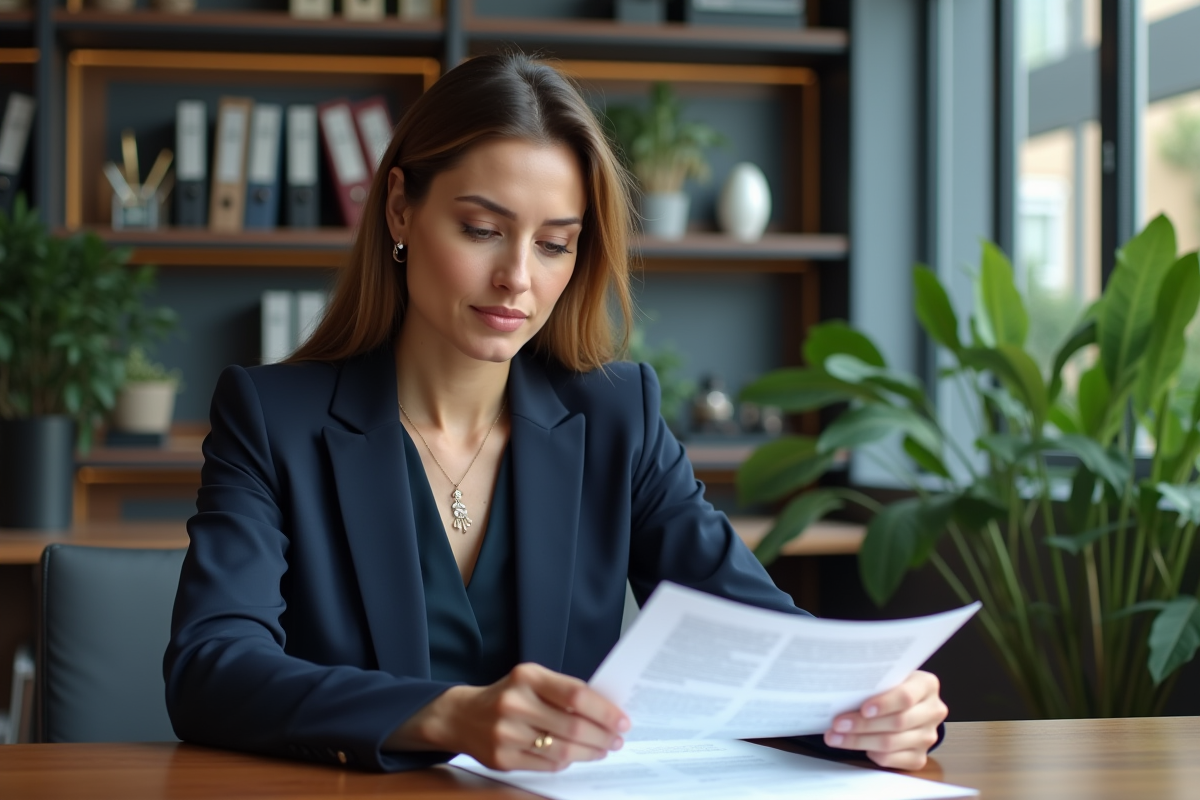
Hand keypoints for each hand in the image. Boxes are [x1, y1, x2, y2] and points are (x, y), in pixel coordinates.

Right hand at [388, 662, 629, 770]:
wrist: (461, 716)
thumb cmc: (508, 695)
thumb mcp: (532, 680)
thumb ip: (563, 691)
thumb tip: (606, 711)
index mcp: (528, 677)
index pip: (576, 694)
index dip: (604, 710)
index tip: (622, 720)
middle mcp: (516, 703)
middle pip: (573, 726)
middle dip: (602, 736)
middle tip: (617, 739)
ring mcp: (507, 733)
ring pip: (562, 750)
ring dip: (590, 752)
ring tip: (602, 749)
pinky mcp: (502, 758)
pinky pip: (547, 764)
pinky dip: (567, 761)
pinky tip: (577, 756)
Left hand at [822, 670, 945, 769]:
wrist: (909, 706)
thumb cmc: (892, 687)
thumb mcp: (889, 678)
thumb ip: (876, 683)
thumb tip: (843, 691)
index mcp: (927, 685)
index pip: (906, 697)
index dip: (884, 704)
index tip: (863, 709)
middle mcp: (933, 711)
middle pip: (897, 723)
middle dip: (863, 725)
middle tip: (837, 724)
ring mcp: (927, 737)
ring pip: (891, 743)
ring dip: (858, 741)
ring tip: (835, 737)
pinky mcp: (919, 757)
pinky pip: (891, 759)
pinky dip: (871, 753)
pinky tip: (855, 746)